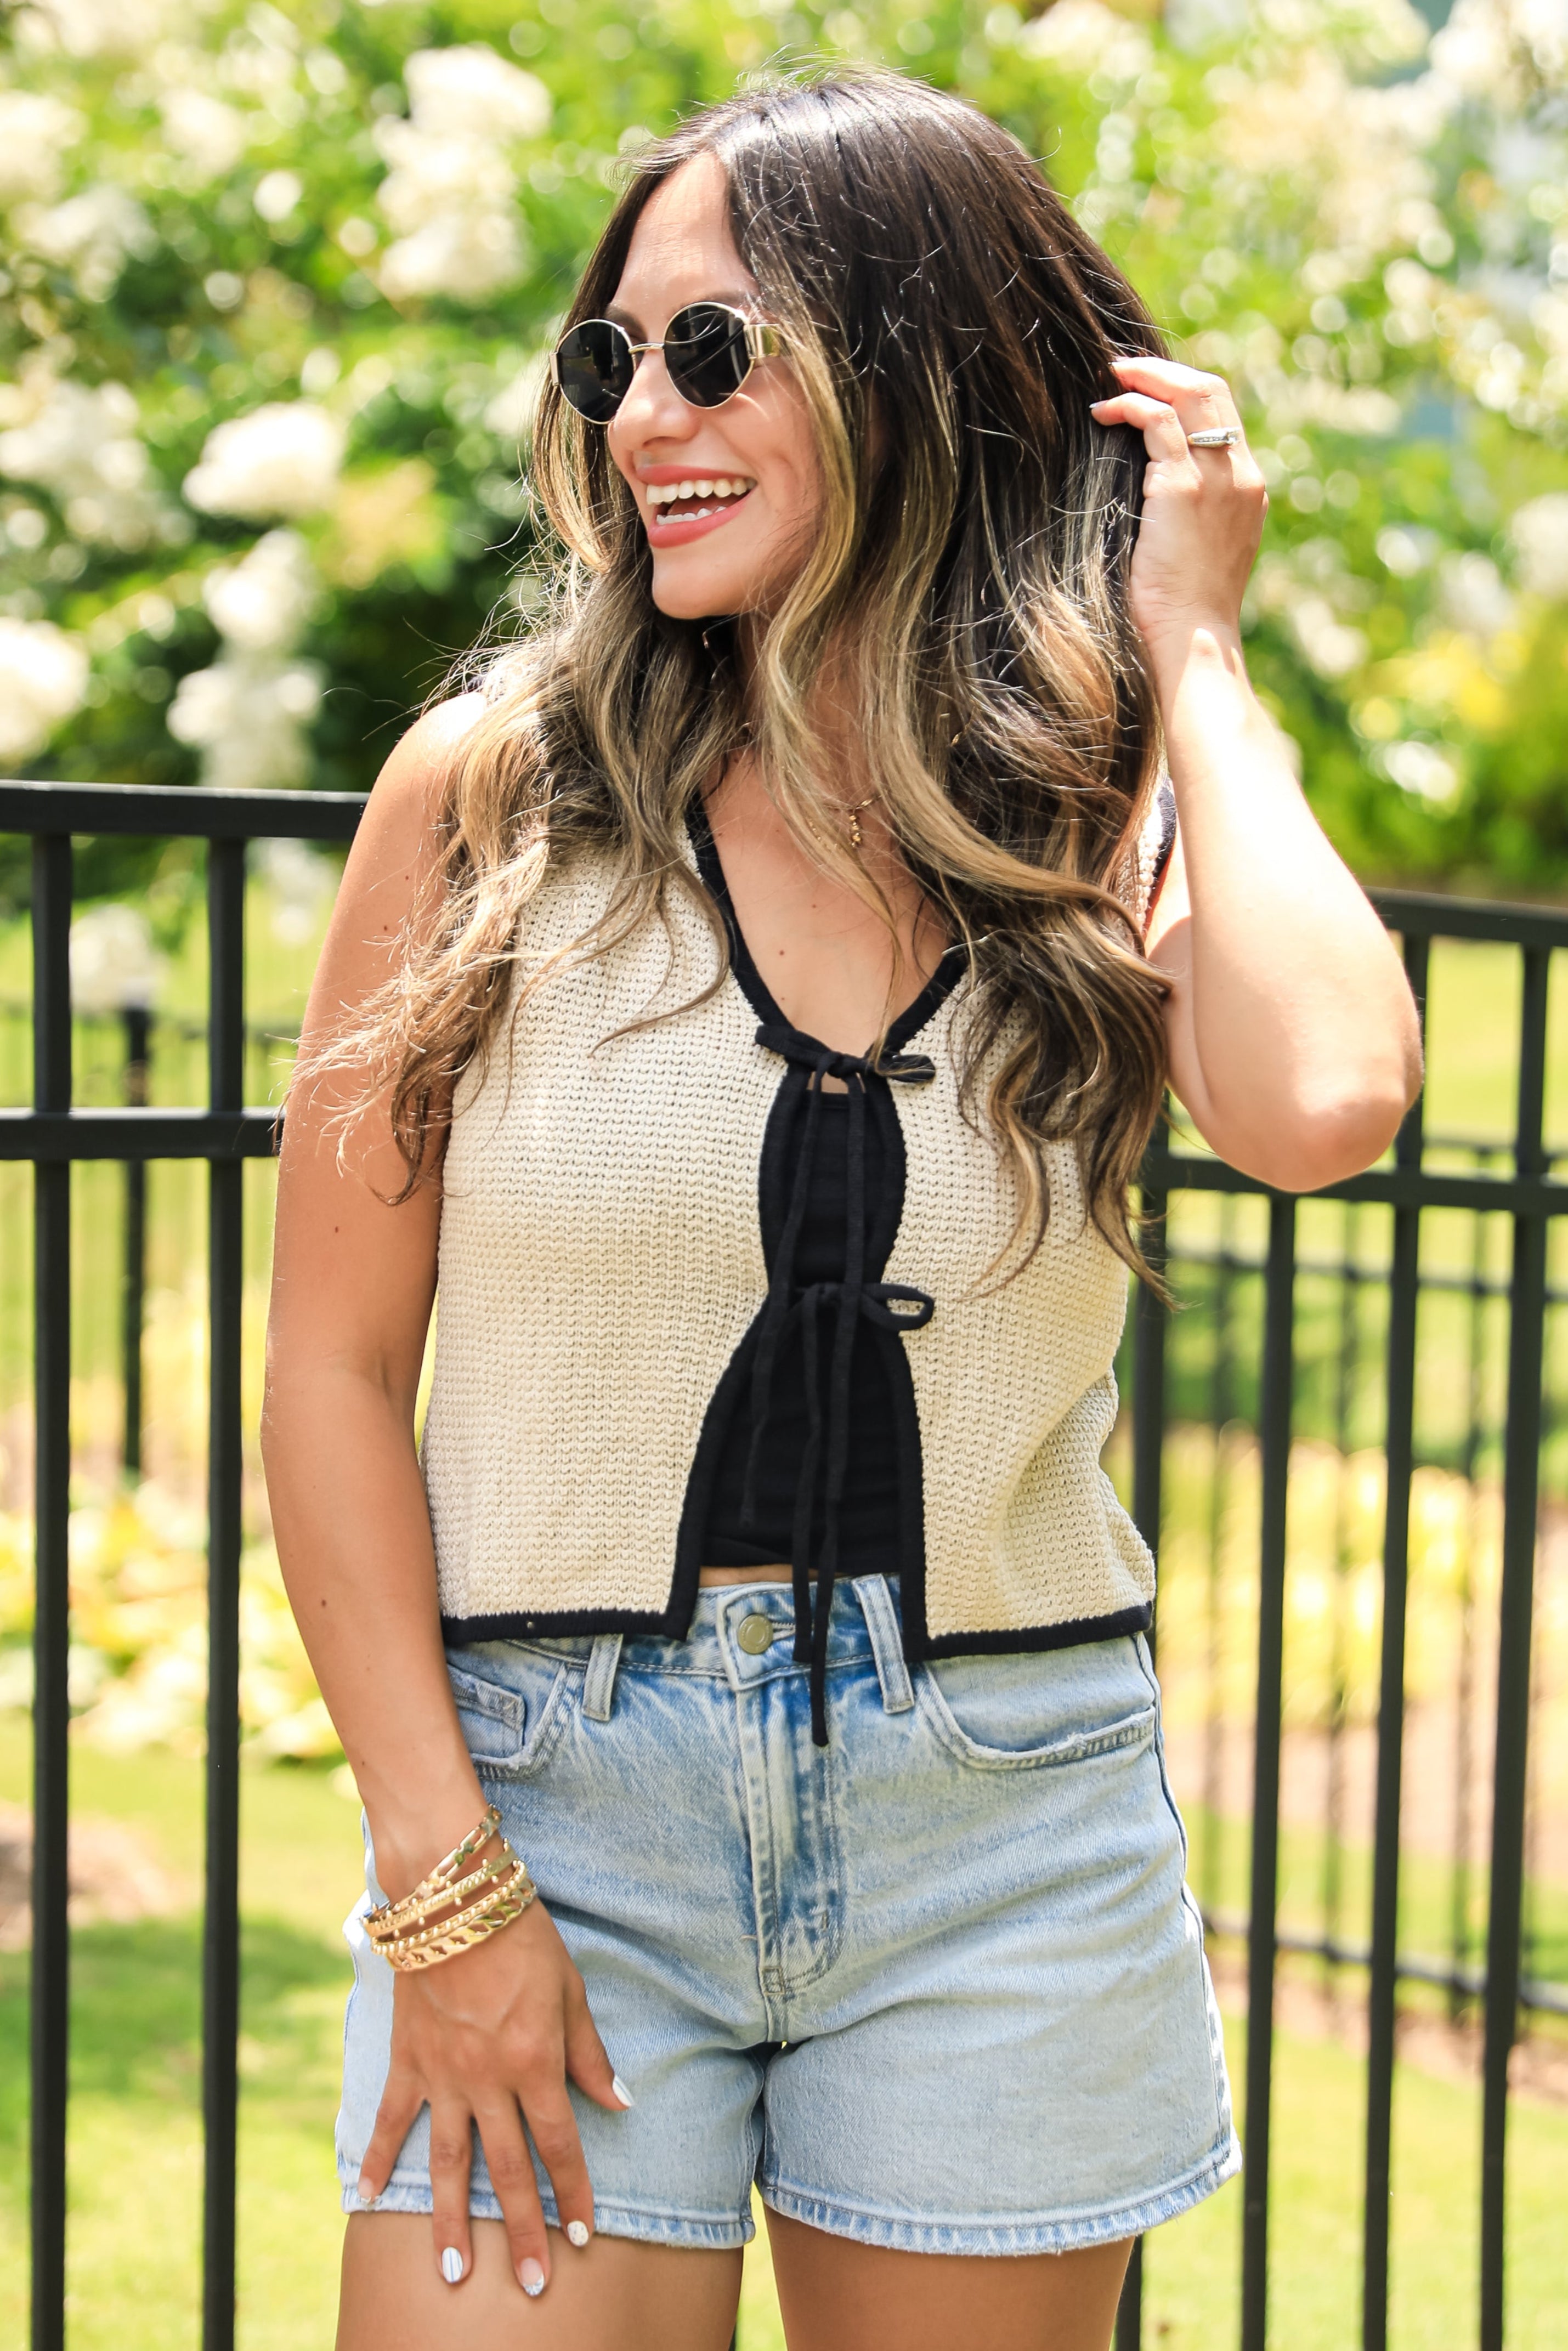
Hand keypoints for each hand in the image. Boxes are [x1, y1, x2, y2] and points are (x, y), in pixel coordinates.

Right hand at [356, 1893, 628, 2297]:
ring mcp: (442, 2075)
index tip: (583, 2236)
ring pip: (448, 2162)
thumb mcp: (570, 1989)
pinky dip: (375, 2159)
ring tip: (456, 2272)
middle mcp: (488, 2080)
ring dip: (453, 2220)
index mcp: (534, 2062)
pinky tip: (365, 2199)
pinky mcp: (407, 2061)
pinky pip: (389, 2120)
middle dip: (524, 2230)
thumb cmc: (522, 1937)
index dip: (574, 2193)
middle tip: (533, 2283)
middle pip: (508, 2169)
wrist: (454, 1899)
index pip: (560, 2144)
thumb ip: (589, 2051)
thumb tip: (618, 2102)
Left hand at [1090, 356, 1267, 676]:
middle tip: (1123, 368)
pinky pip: (1157, 421)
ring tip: (1110, 379)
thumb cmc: (1183, 610)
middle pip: (1211, 391)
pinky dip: (1129, 407)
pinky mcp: (1183, 488)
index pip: (1223, 415)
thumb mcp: (1197, 551)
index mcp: (1246, 488)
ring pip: (1189, 394)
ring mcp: (1216, 479)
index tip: (1149, 389)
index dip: (1185, 391)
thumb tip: (1151, 494)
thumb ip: (1188, 514)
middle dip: (1165, 371)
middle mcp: (1239, 475)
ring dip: (1145, 377)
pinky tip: (1103, 413)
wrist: (1193, 640)